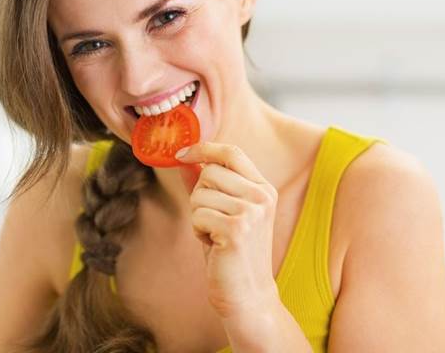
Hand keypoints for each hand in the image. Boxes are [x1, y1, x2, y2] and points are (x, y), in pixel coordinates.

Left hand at [175, 142, 279, 319]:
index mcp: (263, 188)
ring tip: (215, 235)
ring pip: (199, 194)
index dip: (204, 148)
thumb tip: (185, 159)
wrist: (248, 296)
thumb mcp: (222, 212)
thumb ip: (207, 185)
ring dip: (198, 216)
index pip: (232, 151)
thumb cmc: (233, 254)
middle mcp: (262, 197)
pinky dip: (198, 230)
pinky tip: (214, 245)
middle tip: (211, 220)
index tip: (181, 153)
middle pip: (209, 172)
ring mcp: (251, 212)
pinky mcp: (236, 229)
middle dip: (199, 195)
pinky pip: (197, 215)